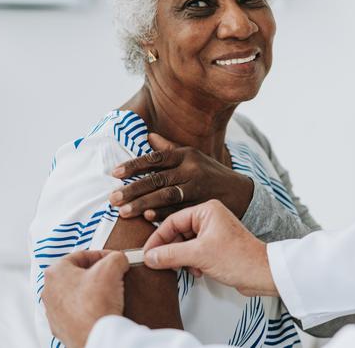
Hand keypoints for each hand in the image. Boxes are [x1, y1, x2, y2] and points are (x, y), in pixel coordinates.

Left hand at [42, 250, 129, 347]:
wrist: (95, 335)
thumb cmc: (96, 304)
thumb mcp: (113, 266)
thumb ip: (116, 257)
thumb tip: (120, 260)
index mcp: (56, 272)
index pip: (81, 255)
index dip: (101, 255)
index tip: (113, 259)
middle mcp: (49, 291)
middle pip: (77, 274)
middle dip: (96, 273)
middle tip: (111, 275)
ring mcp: (54, 312)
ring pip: (76, 293)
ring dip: (92, 291)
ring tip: (109, 293)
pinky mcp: (61, 327)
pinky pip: (77, 311)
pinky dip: (89, 308)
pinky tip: (102, 309)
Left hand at [109, 133, 254, 221]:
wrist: (241, 192)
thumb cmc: (211, 174)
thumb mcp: (193, 157)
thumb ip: (169, 148)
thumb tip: (148, 135)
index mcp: (187, 155)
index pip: (156, 158)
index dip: (134, 165)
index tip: (115, 172)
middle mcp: (192, 170)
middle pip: (158, 179)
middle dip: (133, 189)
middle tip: (113, 198)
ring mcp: (198, 188)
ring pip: (166, 196)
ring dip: (143, 204)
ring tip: (124, 212)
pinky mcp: (202, 205)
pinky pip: (179, 210)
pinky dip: (163, 214)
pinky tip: (148, 218)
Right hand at [143, 199, 278, 296]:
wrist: (262, 274)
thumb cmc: (240, 258)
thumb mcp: (199, 255)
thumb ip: (170, 254)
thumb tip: (150, 257)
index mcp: (207, 210)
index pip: (173, 221)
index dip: (158, 238)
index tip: (147, 253)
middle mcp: (210, 217)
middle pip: (177, 232)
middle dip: (171, 250)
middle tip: (160, 263)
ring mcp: (214, 232)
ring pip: (185, 244)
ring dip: (182, 258)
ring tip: (186, 268)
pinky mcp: (216, 246)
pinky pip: (194, 252)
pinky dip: (191, 262)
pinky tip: (198, 271)